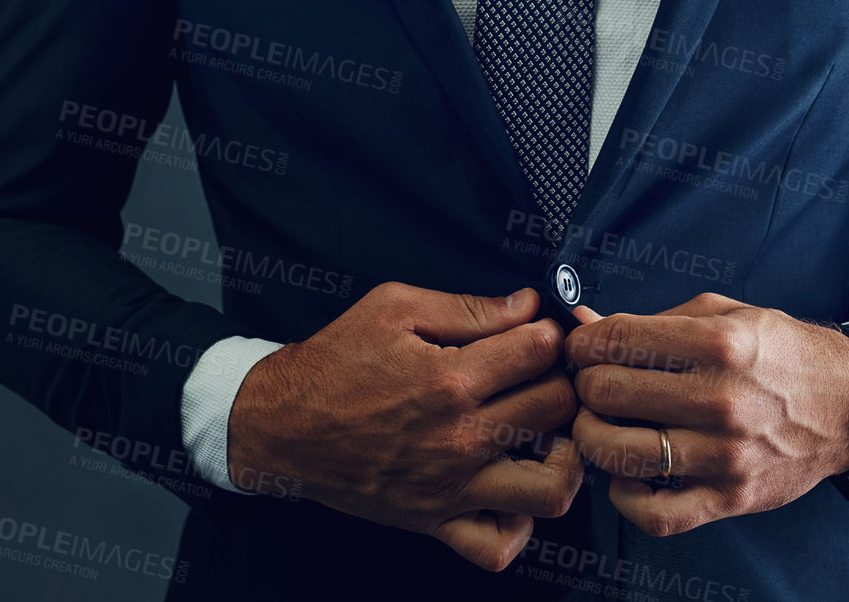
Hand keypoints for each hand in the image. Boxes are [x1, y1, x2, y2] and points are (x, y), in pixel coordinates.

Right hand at [226, 281, 581, 571]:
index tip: (538, 328)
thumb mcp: (395, 306)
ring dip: (564, 455)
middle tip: (544, 370)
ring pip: (551, 489)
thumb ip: (468, 306)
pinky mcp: (437, 522)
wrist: (284, 425)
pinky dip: (520, 522)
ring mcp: (452, 489)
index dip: (548, 329)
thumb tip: (527, 303)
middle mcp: (459, 439)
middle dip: (560, 379)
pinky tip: (512, 483)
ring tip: (546, 430)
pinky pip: (499, 545)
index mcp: (450, 379)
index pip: (540, 350)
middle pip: (556, 408)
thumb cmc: (337, 359)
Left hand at [564, 292, 848, 535]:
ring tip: (598, 424)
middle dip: (584, 385)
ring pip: (620, 452)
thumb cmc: (780, 352)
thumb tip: (585, 324)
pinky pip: (656, 513)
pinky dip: (625, 494)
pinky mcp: (731, 497)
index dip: (582, 343)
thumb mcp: (724, 314)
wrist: (846, 404)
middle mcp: (722, 399)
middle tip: (589, 383)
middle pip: (609, 394)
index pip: (618, 341)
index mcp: (719, 343)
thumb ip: (653, 321)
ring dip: (592, 436)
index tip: (579, 349)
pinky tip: (625, 470)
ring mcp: (726, 455)